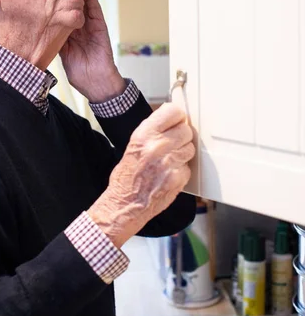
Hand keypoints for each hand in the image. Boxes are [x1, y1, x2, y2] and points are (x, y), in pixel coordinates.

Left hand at [59, 0, 124, 101]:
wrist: (96, 82)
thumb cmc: (79, 73)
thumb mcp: (60, 53)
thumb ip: (54, 39)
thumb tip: (37, 28)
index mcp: (68, 32)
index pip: (60, 12)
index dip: (53, 1)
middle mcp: (78, 26)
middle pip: (70, 3)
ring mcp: (89, 24)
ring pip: (83, 2)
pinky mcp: (100, 25)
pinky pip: (95, 8)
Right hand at [88, 103, 194, 246]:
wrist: (125, 204)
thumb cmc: (126, 177)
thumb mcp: (134, 145)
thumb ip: (153, 132)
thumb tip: (172, 122)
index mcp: (144, 135)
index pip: (173, 112)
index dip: (177, 117)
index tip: (177, 121)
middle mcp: (157, 146)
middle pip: (186, 130)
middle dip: (181, 136)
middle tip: (172, 144)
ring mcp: (169, 163)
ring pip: (190, 148)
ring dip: (183, 153)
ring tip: (169, 161)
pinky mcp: (178, 178)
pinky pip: (188, 167)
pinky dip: (182, 170)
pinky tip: (169, 174)